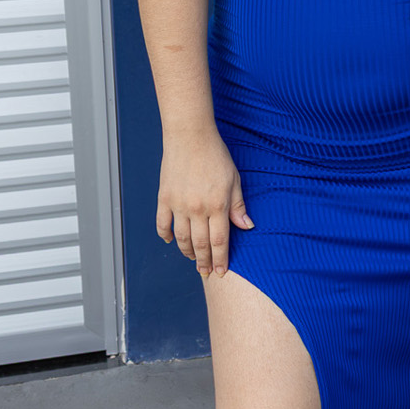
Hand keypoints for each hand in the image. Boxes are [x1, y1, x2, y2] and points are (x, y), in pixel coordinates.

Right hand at [155, 128, 252, 276]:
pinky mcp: (164, 197)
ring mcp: (179, 204)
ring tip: (192, 259)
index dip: (221, 259)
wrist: (190, 136)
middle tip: (206, 272)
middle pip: (200, 244)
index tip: (221, 272)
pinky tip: (171, 241)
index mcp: (218, 205)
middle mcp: (197, 209)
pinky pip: (162, 223)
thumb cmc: (216, 155)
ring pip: (181, 237)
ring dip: (187, 251)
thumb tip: (246, 227)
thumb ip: (238, 206)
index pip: (219, 240)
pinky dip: (166, 235)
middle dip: (204, 261)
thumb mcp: (234, 180)